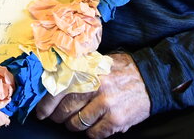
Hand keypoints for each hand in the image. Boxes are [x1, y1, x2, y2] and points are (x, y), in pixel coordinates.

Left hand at [35, 52, 150, 137]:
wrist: (152, 78)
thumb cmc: (123, 69)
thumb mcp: (100, 62)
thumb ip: (80, 70)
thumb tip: (54, 80)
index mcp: (88, 71)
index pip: (59, 90)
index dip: (46, 104)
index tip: (41, 112)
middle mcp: (96, 87)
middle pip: (65, 109)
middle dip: (58, 116)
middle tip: (58, 117)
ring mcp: (106, 105)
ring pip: (77, 123)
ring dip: (73, 125)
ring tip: (75, 121)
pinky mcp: (116, 120)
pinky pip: (94, 133)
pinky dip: (90, 132)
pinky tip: (93, 126)